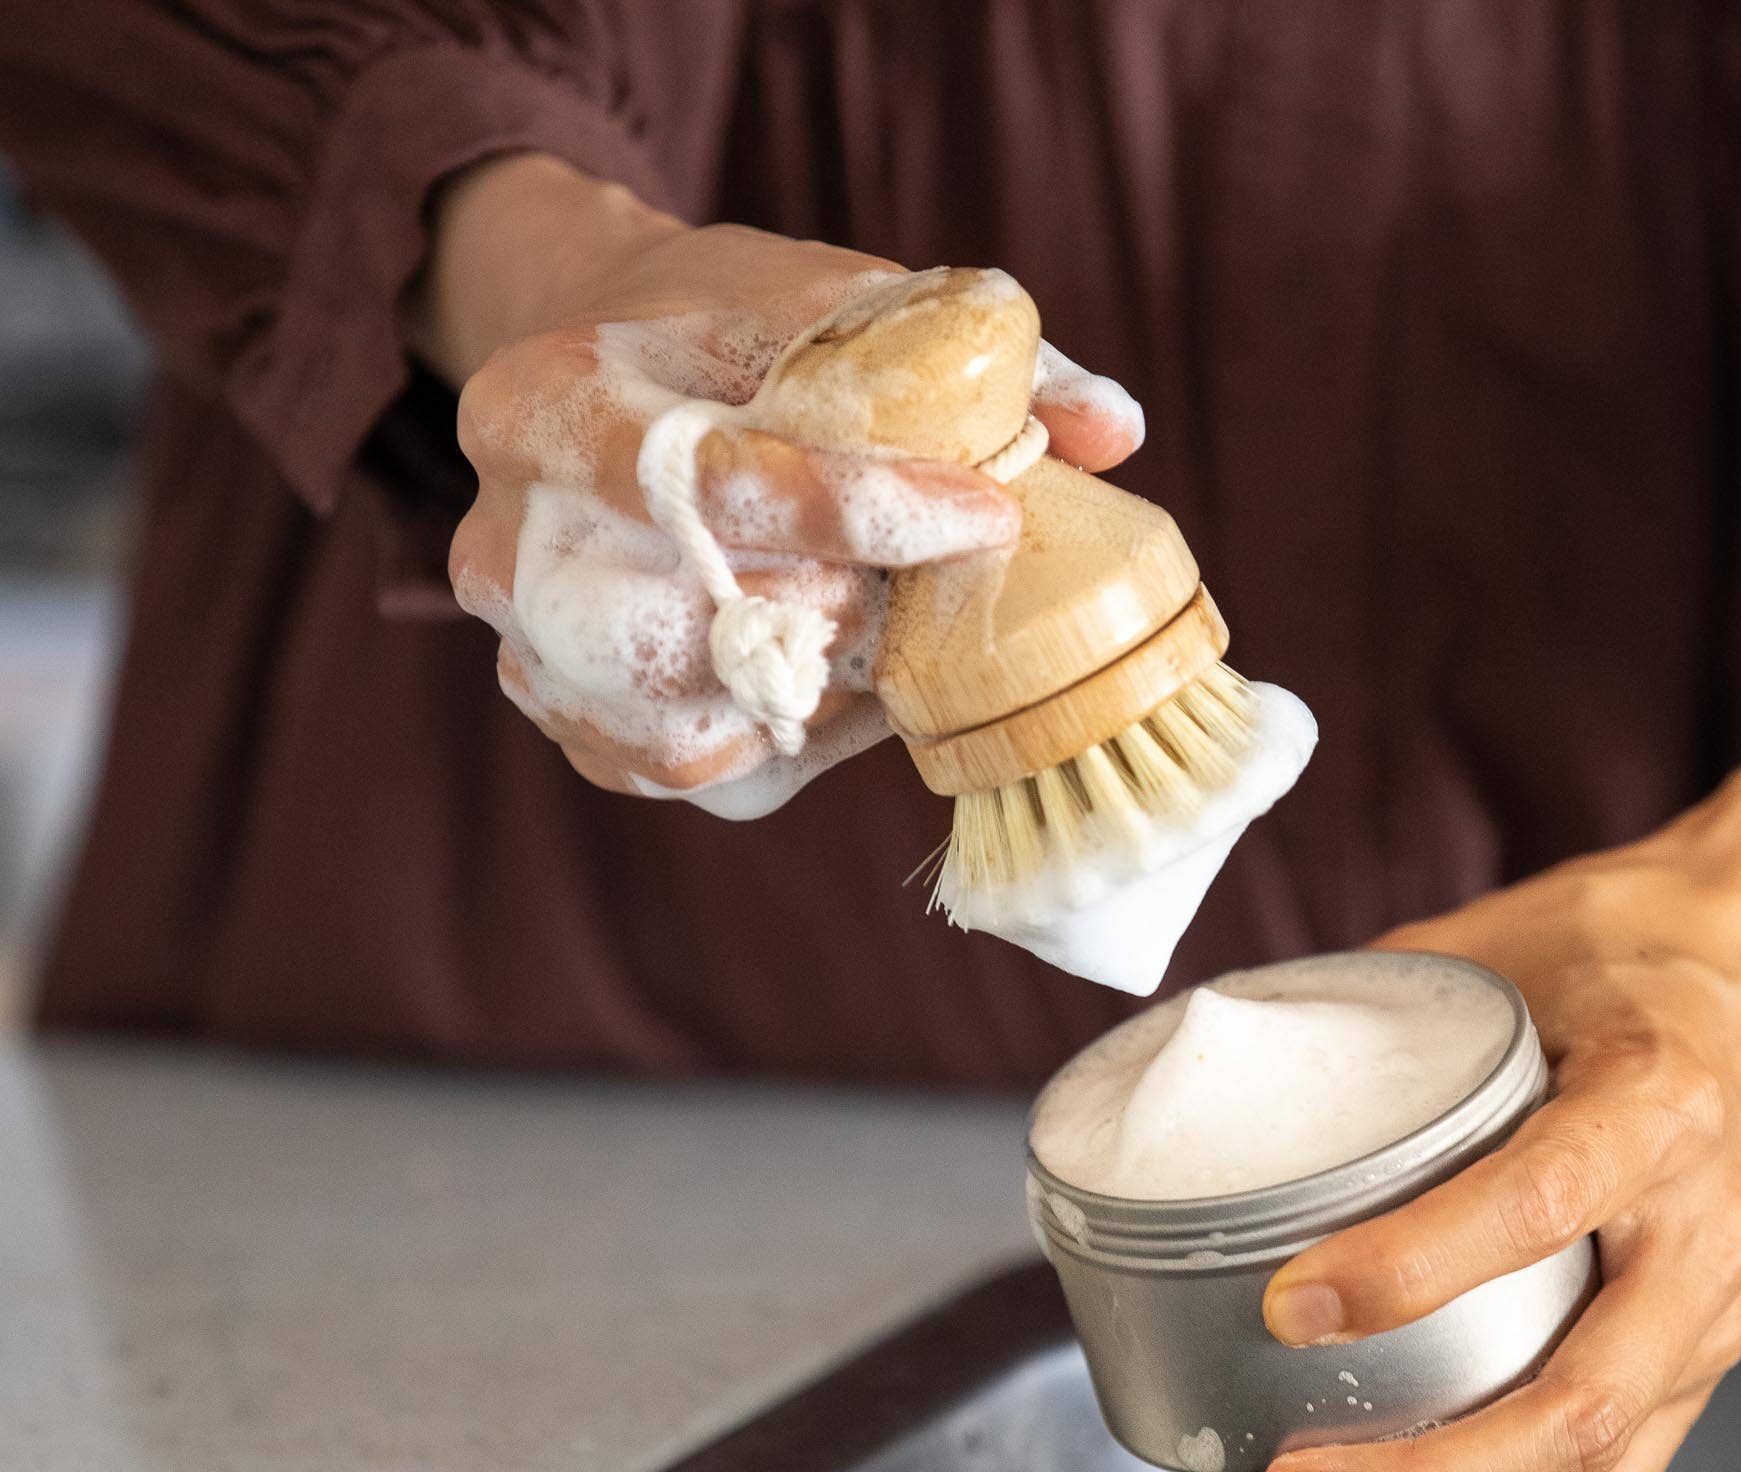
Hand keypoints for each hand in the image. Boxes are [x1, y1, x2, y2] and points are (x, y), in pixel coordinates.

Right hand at [409, 155, 1142, 804]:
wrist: (594, 380)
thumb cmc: (721, 340)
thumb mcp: (824, 300)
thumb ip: (964, 351)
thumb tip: (1113, 430)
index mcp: (546, 404)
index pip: (710, 483)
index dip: (867, 508)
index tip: (990, 511)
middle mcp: (505, 538)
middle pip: (688, 625)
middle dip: (838, 614)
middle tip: (916, 585)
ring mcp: (523, 649)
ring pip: (685, 732)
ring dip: (815, 696)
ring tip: (868, 631)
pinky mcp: (569, 723)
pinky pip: (694, 780)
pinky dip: (788, 747)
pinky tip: (829, 682)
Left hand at [1258, 660, 1740, 1471]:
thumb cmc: (1618, 959)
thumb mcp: (1495, 947)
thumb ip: (1365, 1005)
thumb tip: (1211, 1051)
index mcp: (1654, 1101)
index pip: (1534, 1205)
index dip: (1407, 1270)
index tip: (1289, 1304)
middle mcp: (1702, 1224)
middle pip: (1578, 1401)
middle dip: (1423, 1470)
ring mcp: (1714, 1308)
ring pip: (1597, 1464)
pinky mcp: (1701, 1359)